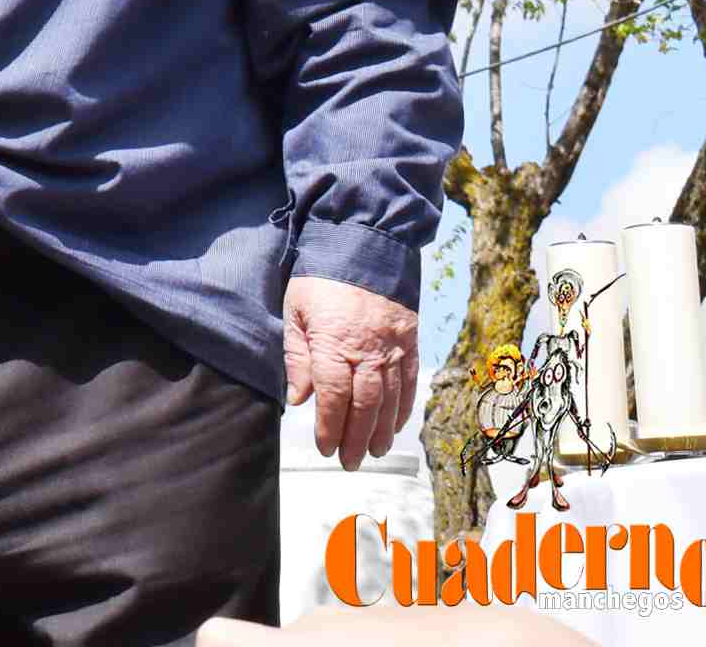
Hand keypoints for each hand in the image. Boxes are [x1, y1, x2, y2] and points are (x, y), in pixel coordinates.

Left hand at [283, 274, 418, 469]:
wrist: (364, 245)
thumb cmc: (321, 279)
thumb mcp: (295, 312)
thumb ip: (297, 357)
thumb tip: (298, 398)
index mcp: (334, 343)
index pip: (332, 396)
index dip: (329, 426)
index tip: (324, 446)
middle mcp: (368, 350)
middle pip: (364, 406)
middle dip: (356, 439)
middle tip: (349, 461)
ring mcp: (393, 348)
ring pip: (390, 400)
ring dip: (382, 431)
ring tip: (373, 451)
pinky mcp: (410, 342)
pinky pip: (409, 383)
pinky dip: (403, 408)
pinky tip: (395, 425)